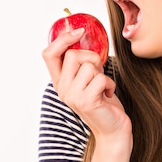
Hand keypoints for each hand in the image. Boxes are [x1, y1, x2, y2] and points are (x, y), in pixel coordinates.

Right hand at [42, 28, 131, 145]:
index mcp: (60, 81)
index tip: (79, 31)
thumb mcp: (89, 79)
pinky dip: (110, 84)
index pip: (49, 54)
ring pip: (89, 66)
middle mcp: (62, 89)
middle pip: (73, 55)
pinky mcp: (85, 101)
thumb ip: (82, 63)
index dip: (62, 39)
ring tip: (103, 87)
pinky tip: (108, 96)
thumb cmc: (104, 101)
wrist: (113, 130)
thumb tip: (83, 35)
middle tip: (98, 73)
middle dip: (92, 58)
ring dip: (103, 73)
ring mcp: (72, 96)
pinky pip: (100, 78)